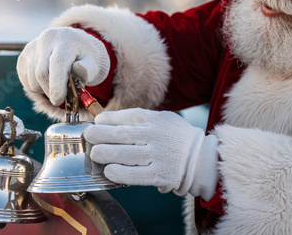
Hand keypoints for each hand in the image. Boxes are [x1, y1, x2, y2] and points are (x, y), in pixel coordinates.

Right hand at [17, 27, 109, 105]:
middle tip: (61, 98)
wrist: (73, 44)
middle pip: (41, 73)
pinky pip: (25, 80)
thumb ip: (88, 69)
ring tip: (56, 85)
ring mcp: (32, 47)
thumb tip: (78, 69)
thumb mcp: (93, 63)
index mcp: (65, 39)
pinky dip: (35, 87)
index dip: (57, 85)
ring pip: (32, 79)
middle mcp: (46, 39)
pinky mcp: (23, 56)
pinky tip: (47, 82)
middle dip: (51, 91)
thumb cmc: (84, 57)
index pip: (57, 63)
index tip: (59, 100)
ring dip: (44, 90)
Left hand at [85, 108, 218, 199]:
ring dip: (106, 153)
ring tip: (94, 153)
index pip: (128, 117)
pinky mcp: (160, 175)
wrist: (202, 159)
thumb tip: (108, 122)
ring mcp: (158, 156)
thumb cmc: (176, 138)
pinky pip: (136, 175)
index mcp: (157, 120)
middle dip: (101, 134)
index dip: (109, 119)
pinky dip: (120, 173)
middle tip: (88, 136)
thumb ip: (140, 120)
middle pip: (123, 134)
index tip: (97, 121)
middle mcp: (157, 136)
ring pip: (126, 154)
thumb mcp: (163, 120)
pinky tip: (108, 171)